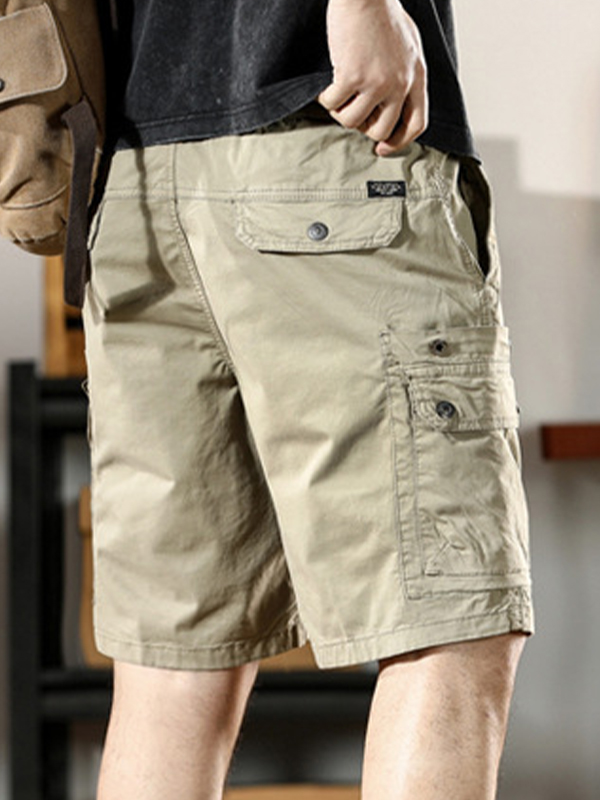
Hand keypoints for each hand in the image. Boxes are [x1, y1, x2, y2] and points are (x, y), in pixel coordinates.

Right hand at [318, 0, 427, 155]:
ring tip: (338, 94)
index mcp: (416, 76)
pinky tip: (326, 87)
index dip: (399, 142)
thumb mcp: (407, 47)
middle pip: (381, 130)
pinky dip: (325, 99)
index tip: (382, 149)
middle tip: (353, 111)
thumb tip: (392, 104)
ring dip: (340, 112)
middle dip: (363, 127)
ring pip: (353, 122)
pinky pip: (333, 105)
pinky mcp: (353, 76)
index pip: (417, 124)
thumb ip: (404, 76)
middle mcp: (400, 83)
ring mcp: (377, 82)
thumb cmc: (382, 14)